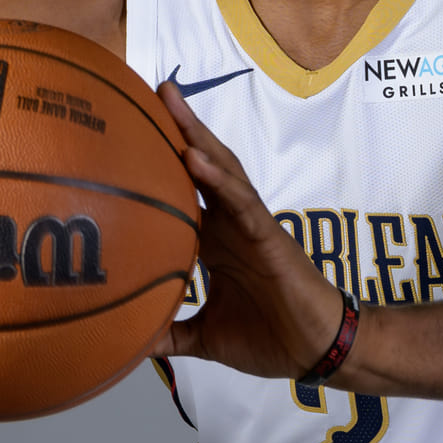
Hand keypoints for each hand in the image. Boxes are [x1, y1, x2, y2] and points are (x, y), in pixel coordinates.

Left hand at [155, 83, 344, 377]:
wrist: (316, 351)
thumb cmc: (270, 338)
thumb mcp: (206, 337)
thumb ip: (170, 335)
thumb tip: (129, 344)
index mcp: (215, 241)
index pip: (183, 192)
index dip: (158, 164)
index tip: (125, 137)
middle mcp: (230, 223)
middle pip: (200, 166)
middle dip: (176, 128)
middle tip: (146, 91)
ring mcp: (250, 224)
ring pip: (221, 170)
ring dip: (195, 134)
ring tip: (169, 101)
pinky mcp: (268, 235)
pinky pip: (241, 202)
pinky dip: (218, 179)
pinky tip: (194, 158)